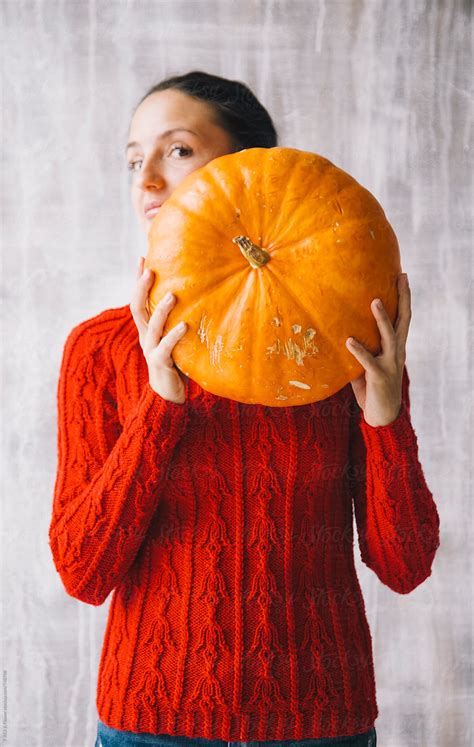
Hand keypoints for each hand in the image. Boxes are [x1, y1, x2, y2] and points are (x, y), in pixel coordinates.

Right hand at [130, 256, 187, 403]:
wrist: (169, 395)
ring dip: (161, 309)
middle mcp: (145, 336)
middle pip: (136, 307)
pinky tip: (185, 325)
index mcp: (147, 328)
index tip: (142, 257)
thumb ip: (178, 318)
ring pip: (151, 325)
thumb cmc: (176, 362)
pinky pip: (165, 347)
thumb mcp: (174, 337)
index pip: (138, 299)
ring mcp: (150, 350)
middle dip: (141, 287)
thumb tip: (197, 295)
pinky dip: (174, 335)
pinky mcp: (160, 363)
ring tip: (173, 295)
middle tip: (151, 270)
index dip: (138, 279)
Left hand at [345, 273, 411, 425]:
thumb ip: (357, 347)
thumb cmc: (371, 387)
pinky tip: (348, 341)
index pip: (403, 317)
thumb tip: (336, 330)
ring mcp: (390, 363)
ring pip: (389, 336)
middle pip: (403, 320)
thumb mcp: (365, 363)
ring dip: (381, 318)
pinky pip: (368, 361)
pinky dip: (359, 350)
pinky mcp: (379, 377)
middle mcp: (397, 351)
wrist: (382, 414)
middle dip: (403, 298)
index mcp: (396, 346)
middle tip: (401, 277)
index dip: (404, 297)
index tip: (402, 276)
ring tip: (374, 301)